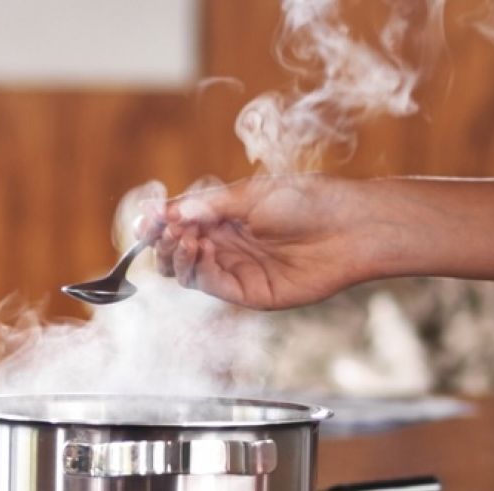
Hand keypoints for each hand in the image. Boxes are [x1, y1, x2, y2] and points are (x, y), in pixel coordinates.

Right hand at [137, 174, 376, 309]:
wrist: (347, 228)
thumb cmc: (307, 202)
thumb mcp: (250, 195)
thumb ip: (207, 207)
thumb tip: (168, 213)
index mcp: (225, 217)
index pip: (179, 224)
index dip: (159, 223)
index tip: (146, 217)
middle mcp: (226, 245)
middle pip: (176, 252)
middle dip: (162, 241)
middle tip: (161, 230)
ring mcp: (236, 270)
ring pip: (187, 273)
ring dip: (176, 255)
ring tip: (181, 237)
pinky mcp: (248, 293)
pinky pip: (210, 285)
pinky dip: (196, 269)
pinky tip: (197, 249)